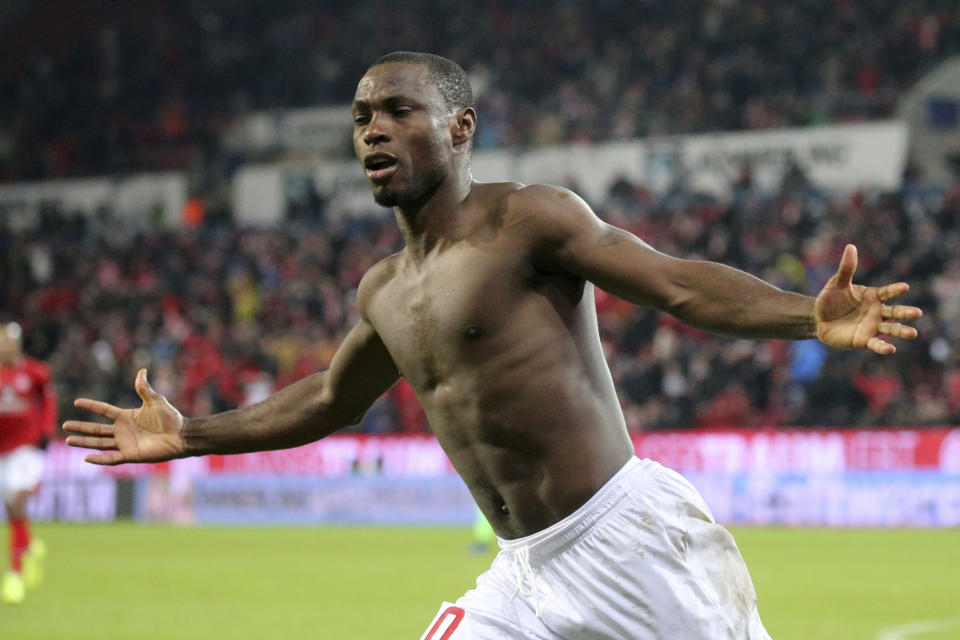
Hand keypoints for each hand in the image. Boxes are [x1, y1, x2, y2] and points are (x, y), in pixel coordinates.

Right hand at [64, 369, 185, 464]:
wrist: (181, 435)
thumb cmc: (171, 418)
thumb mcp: (155, 400)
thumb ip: (144, 388)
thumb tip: (142, 371)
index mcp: (127, 416)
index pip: (104, 410)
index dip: (91, 406)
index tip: (76, 402)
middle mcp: (123, 430)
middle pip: (96, 428)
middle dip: (81, 427)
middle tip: (64, 425)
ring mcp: (125, 443)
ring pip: (99, 443)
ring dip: (84, 442)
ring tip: (67, 440)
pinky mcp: (130, 455)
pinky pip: (111, 458)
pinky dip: (99, 459)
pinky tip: (86, 458)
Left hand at [815, 244, 921, 353]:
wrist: (818, 319)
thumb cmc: (830, 300)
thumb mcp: (836, 284)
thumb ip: (846, 269)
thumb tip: (850, 247)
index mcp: (873, 296)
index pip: (888, 292)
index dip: (895, 290)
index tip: (904, 287)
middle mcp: (877, 312)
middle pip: (895, 312)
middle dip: (906, 312)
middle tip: (917, 313)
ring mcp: (872, 326)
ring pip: (891, 329)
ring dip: (902, 331)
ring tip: (913, 333)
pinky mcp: (864, 340)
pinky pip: (876, 343)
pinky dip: (883, 347)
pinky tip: (891, 348)